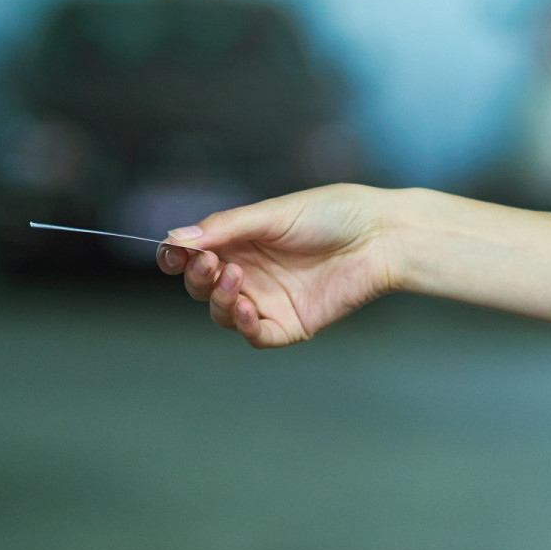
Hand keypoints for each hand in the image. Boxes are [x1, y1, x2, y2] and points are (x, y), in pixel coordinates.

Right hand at [158, 183, 401, 347]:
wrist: (380, 235)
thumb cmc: (332, 214)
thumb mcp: (272, 214)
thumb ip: (225, 228)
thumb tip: (175, 238)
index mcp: (241, 242)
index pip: (195, 256)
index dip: (176, 258)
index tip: (170, 254)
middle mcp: (250, 272)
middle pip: (202, 287)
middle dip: (198, 277)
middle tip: (211, 262)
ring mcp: (269, 300)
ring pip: (224, 314)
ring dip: (220, 300)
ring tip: (235, 278)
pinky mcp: (292, 324)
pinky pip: (257, 335)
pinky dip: (245, 326)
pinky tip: (248, 308)